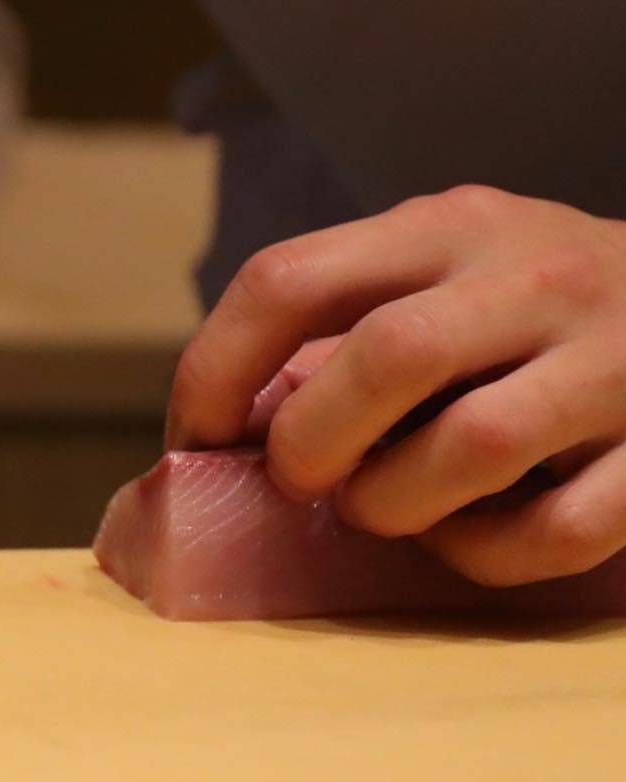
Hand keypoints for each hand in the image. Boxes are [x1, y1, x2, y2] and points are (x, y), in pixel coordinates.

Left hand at [167, 186, 625, 585]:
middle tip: (298, 479)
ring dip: (393, 501)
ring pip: (472, 445)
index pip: (287, 278)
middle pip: (385, 355)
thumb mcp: (441, 266)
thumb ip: (349, 320)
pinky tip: (462, 537)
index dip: (215, 369)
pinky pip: (562, 528)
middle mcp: (528, 278)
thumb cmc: (530, 297)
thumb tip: (232, 424)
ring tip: (376, 509)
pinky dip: (485, 554)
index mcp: (444, 227)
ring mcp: (610, 359)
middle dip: (311, 438)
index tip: (198, 436)